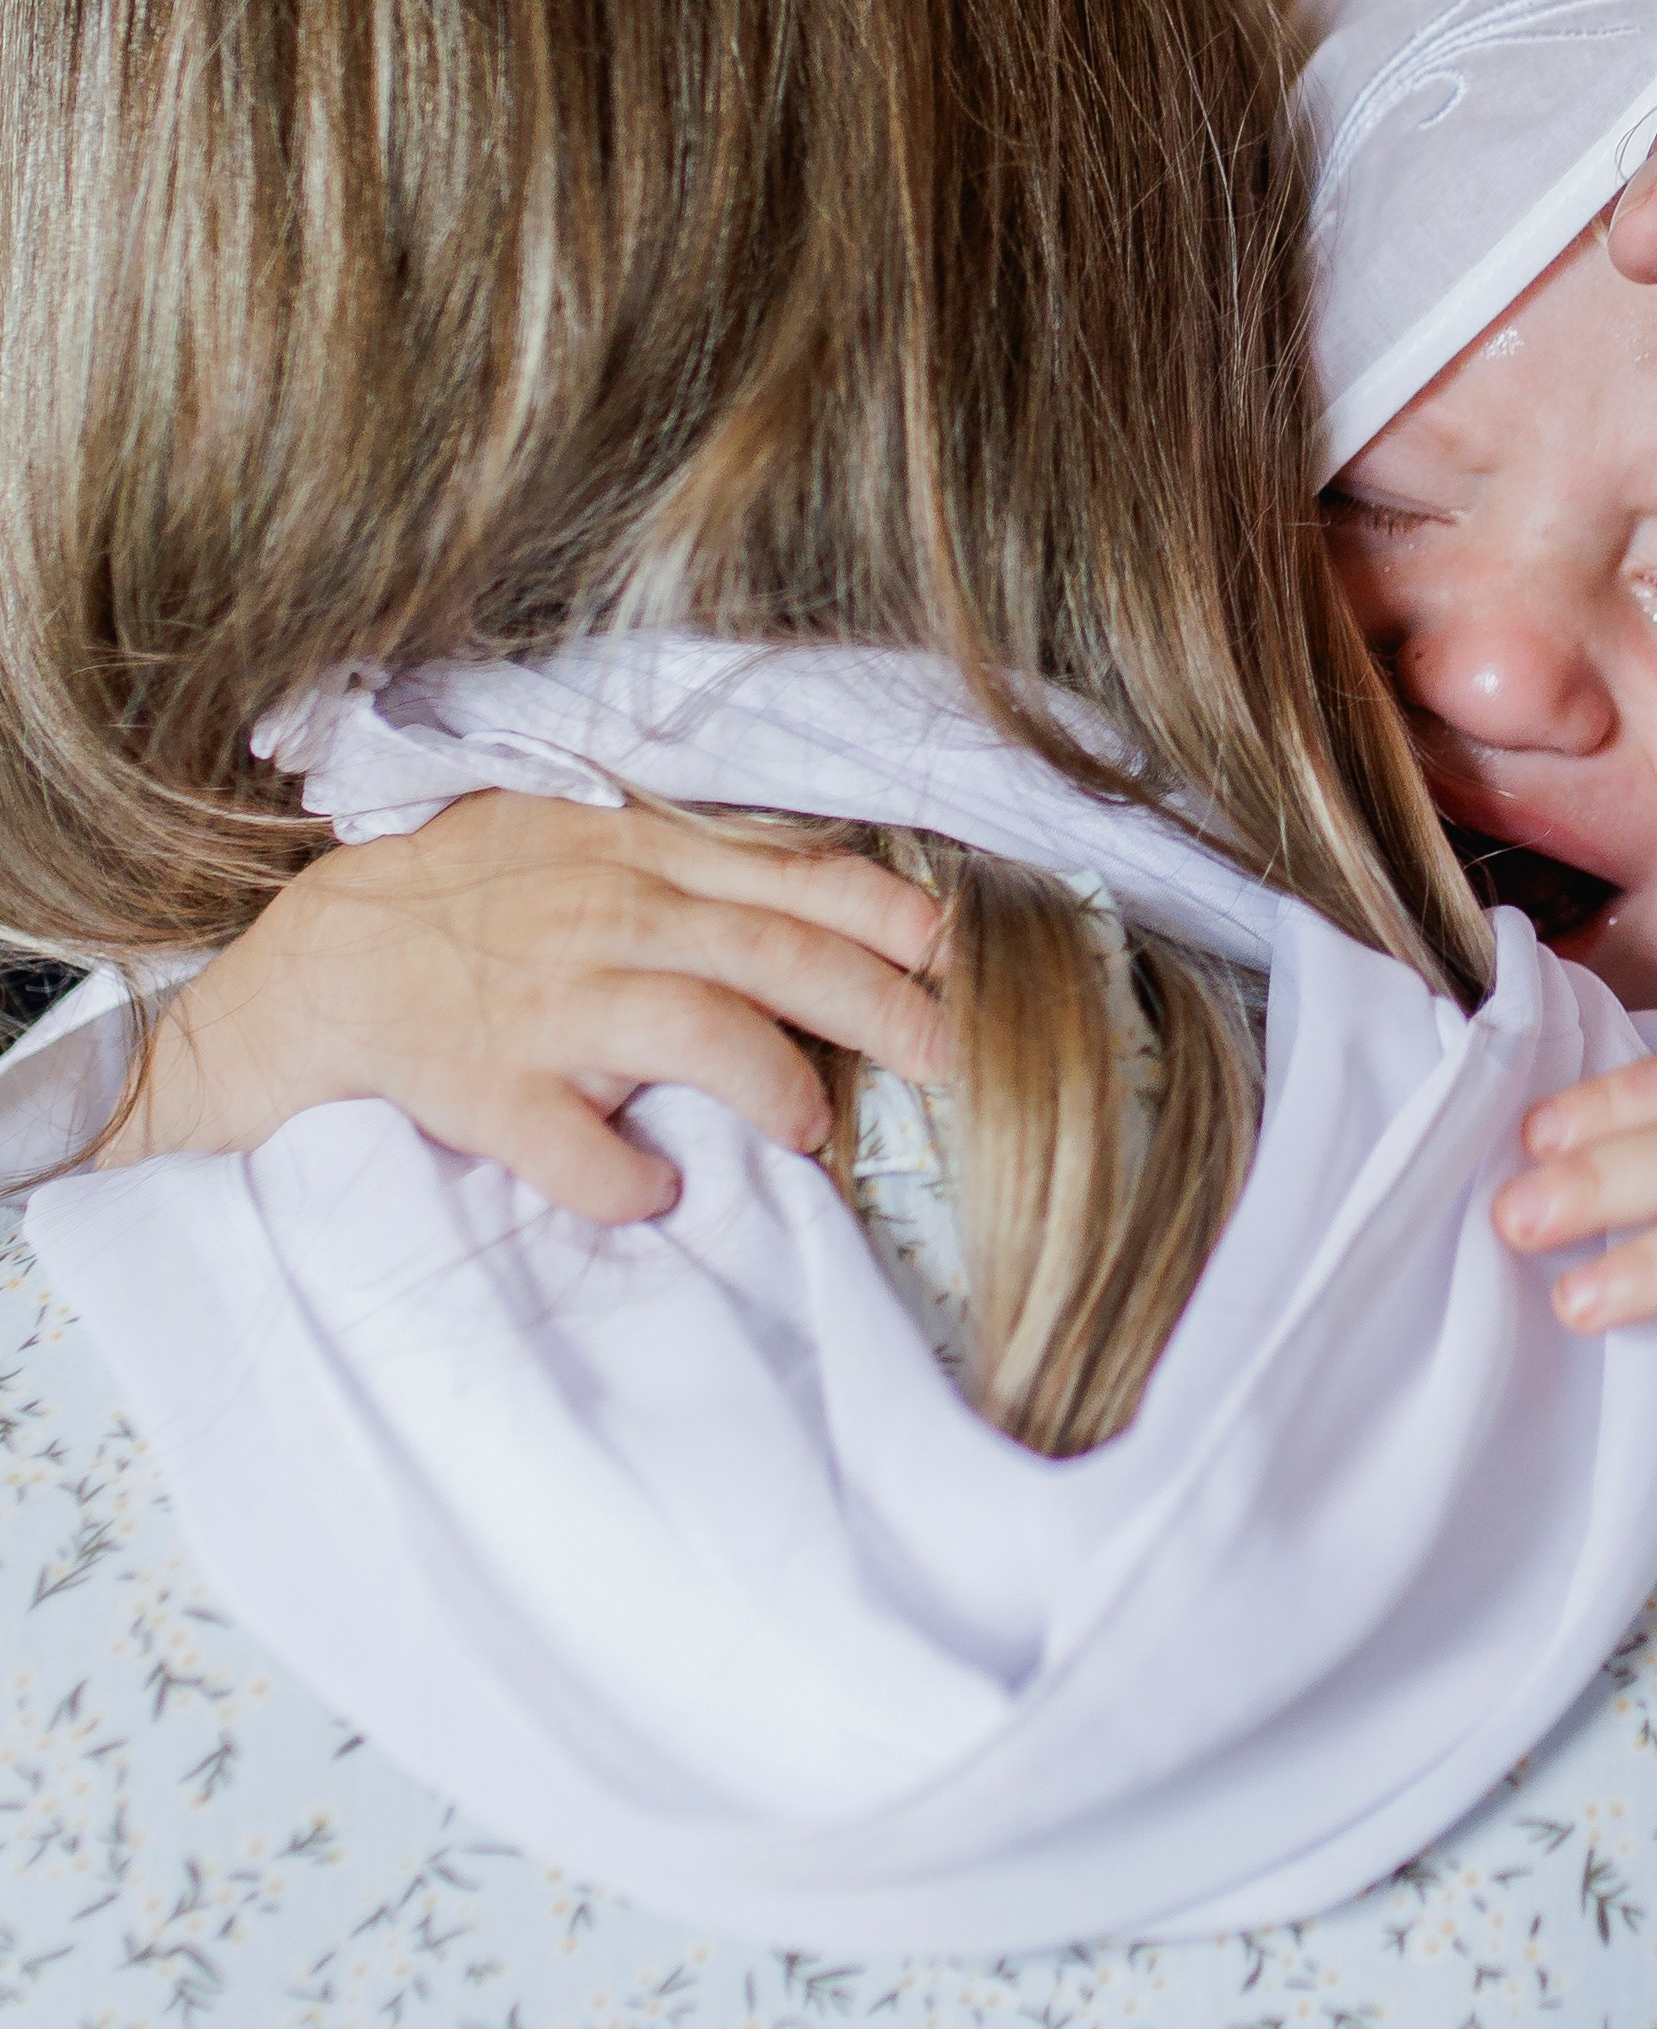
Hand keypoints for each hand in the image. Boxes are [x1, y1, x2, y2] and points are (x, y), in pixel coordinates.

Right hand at [99, 793, 948, 1221]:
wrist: (332, 963)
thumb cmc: (475, 896)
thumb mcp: (584, 837)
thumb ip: (692, 860)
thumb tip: (820, 893)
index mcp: (640, 862)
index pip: (790, 880)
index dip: (881, 917)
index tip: (951, 950)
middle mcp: (609, 925)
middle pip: (775, 958)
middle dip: (879, 1007)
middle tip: (948, 1058)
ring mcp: (553, 1009)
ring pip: (699, 1035)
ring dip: (774, 1086)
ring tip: (810, 1125)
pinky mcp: (494, 1092)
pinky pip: (579, 1149)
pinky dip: (630, 1179)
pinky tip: (661, 1191)